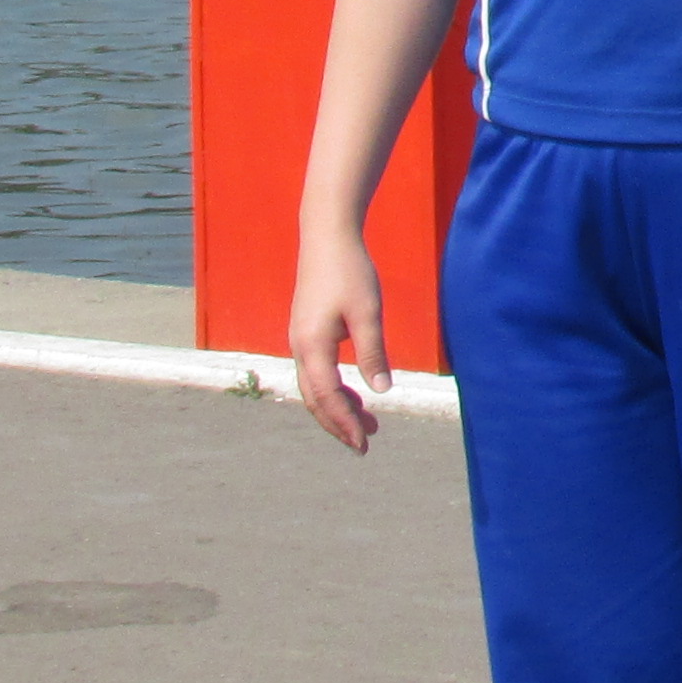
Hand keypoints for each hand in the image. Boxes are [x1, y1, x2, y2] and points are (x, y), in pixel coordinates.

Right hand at [289, 238, 393, 453]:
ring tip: (367, 423)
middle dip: (338, 424)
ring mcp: (299, 340)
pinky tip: (355, 394)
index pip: (327, 397)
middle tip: (364, 445)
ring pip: (313, 388)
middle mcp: (299, 347)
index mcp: (312, 346)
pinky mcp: (306, 332)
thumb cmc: (350, 271)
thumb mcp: (368, 312)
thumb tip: (382, 390)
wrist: (327, 237)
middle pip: (315, 399)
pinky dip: (333, 390)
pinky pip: (315, 373)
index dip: (345, 422)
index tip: (364, 442)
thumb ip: (373, 352)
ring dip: (337, 409)